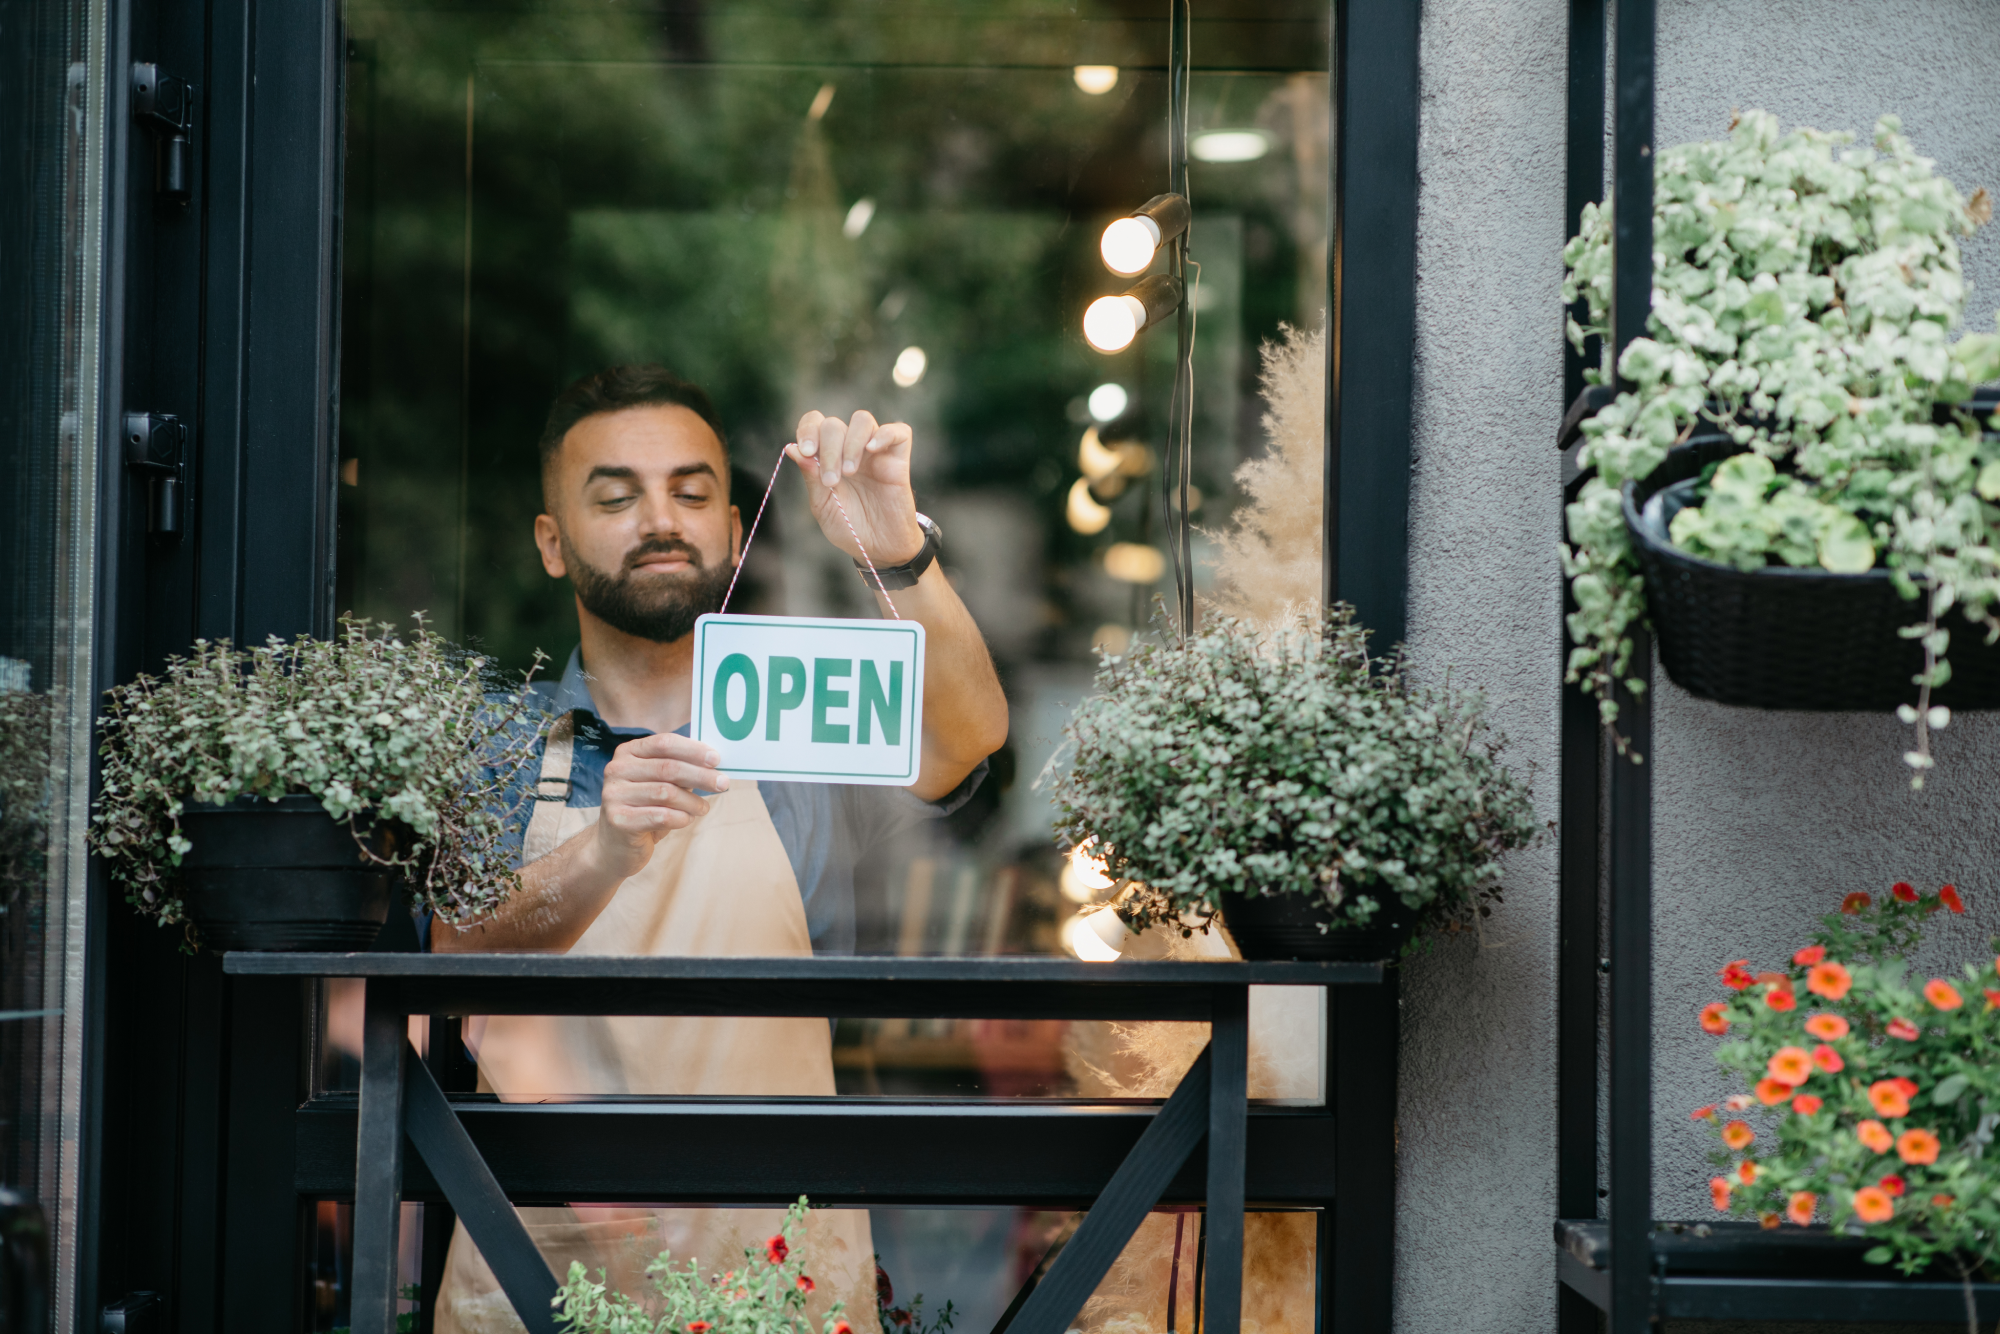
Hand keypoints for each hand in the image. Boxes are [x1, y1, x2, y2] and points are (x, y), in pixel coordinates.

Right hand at [582, 732, 729, 881]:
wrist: (615, 846)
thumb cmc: (645, 808)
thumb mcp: (660, 783)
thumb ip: (680, 770)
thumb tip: (713, 762)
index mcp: (627, 752)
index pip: (664, 743)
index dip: (693, 750)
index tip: (717, 759)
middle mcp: (616, 769)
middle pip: (668, 767)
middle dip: (701, 775)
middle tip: (723, 784)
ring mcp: (613, 794)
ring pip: (666, 792)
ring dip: (692, 801)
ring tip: (703, 808)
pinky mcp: (618, 820)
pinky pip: (661, 816)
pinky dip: (681, 818)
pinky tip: (687, 819)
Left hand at [788, 409, 925, 565]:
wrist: (880, 550)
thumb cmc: (851, 528)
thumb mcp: (823, 506)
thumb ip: (810, 477)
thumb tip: (792, 448)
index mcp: (828, 457)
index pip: (815, 424)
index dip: (808, 430)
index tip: (806, 452)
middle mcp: (850, 449)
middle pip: (835, 425)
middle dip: (828, 449)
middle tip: (831, 480)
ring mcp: (875, 452)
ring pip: (862, 420)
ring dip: (851, 443)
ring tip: (850, 472)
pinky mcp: (898, 459)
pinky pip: (898, 431)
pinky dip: (884, 434)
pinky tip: (872, 450)